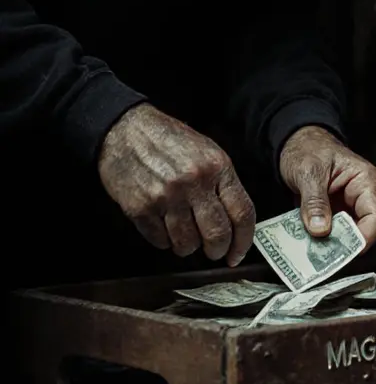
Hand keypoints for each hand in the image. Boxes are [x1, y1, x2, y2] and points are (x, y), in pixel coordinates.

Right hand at [98, 103, 256, 264]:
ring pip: (187, 243)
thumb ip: (223, 184)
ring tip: (185, 240)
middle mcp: (194, 182)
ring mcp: (166, 196)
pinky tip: (164, 229)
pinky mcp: (140, 207)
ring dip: (188, 248)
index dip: (244, 241)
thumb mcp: (208, 152)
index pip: (242, 213)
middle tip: (214, 252)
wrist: (124, 129)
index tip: (238, 254)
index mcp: (217, 167)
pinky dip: (164, 241)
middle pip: (217, 234)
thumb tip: (236, 222)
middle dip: (217, 250)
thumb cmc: (168, 140)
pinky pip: (159, 240)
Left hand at [278, 126, 375, 246]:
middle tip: (327, 259)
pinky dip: (326, 241)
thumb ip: (314, 201)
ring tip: (316, 255)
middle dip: (349, 245)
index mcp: (366, 181)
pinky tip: (311, 248)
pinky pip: (338, 232)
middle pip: (368, 229)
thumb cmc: (307, 149)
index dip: (364, 237)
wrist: (296, 142)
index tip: (343, 253)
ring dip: (336, 246)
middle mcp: (364, 196)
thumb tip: (320, 230)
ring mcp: (351, 206)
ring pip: (352, 234)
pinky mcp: (338, 214)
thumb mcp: (308, 172)